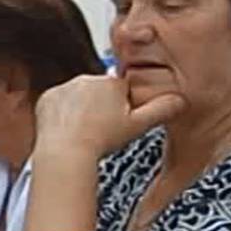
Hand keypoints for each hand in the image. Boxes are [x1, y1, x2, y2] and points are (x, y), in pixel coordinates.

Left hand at [33, 74, 186, 158]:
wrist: (65, 152)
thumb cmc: (101, 141)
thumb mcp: (138, 126)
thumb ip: (162, 110)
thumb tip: (182, 99)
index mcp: (111, 83)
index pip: (121, 91)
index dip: (122, 110)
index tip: (117, 124)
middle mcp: (87, 79)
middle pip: (99, 93)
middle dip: (101, 109)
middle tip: (100, 131)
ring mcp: (64, 88)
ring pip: (78, 98)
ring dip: (81, 112)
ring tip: (84, 134)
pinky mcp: (47, 99)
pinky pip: (58, 105)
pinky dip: (62, 117)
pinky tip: (68, 132)